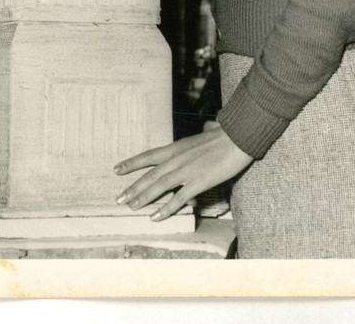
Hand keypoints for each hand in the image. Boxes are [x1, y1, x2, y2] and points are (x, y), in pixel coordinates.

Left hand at [113, 122, 252, 221]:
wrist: (237, 137)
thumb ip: (186, 150)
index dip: (131, 163)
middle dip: (133, 187)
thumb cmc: (220, 138)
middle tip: (119, 198)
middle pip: (150, 175)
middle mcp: (177, 159)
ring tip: (132, 207)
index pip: (148, 156)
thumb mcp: (196, 141)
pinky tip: (155, 217)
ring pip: (159, 186)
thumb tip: (182, 154)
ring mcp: (186, 170)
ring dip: (144, 198)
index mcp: (176, 148)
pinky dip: (166, 208)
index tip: (117, 169)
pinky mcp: (198, 181)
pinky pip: (178, 198)